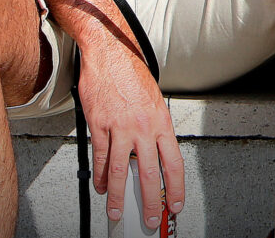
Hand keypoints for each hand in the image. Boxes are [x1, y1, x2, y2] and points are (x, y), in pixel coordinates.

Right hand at [78, 35, 184, 230]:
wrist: (111, 54)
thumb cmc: (133, 76)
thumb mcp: (154, 102)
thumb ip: (154, 130)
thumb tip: (154, 157)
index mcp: (161, 122)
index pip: (174, 162)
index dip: (175, 187)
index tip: (175, 204)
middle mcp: (143, 127)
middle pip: (148, 173)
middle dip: (150, 201)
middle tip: (150, 220)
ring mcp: (120, 127)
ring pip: (119, 171)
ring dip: (118, 196)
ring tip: (117, 212)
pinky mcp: (100, 125)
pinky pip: (100, 158)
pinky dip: (99, 176)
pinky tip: (100, 186)